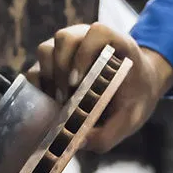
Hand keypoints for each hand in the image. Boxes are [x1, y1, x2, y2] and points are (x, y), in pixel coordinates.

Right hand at [29, 23, 172, 152]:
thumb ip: (110, 133)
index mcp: (115, 44)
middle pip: (65, 39)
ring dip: (48, 76)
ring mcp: (69, 49)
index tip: (80, 80)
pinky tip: (50, 103)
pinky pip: (36, 67)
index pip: (97, 32)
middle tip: (67, 98)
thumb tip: (80, 141)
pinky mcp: (54, 63)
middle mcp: (88, 39)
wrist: (136, 89)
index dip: (85, 52)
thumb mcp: (130, 120)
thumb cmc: (135, 99)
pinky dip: (38, 85)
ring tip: (59, 101)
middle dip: (61, 70)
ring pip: (46, 49)